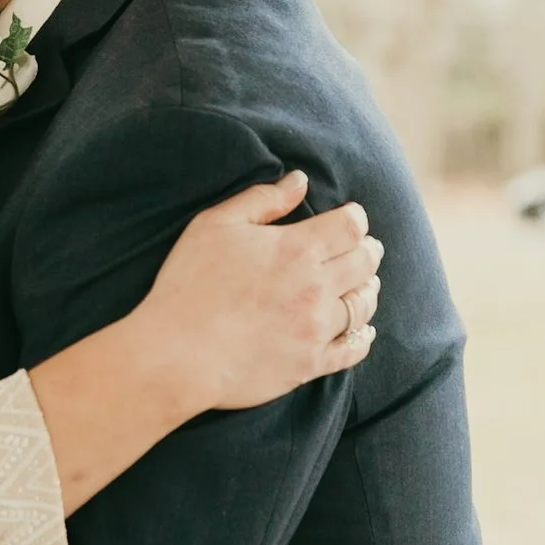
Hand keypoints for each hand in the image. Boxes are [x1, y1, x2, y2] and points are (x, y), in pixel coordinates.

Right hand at [135, 171, 380, 414]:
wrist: (177, 355)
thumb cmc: (189, 284)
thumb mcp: (215, 225)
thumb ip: (262, 199)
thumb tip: (300, 181)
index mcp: (297, 249)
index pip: (352, 226)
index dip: (356, 219)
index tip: (351, 220)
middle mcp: (316, 287)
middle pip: (366, 263)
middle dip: (368, 251)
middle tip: (365, 249)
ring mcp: (316, 328)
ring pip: (363, 305)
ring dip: (367, 290)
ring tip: (364, 285)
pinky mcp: (310, 363)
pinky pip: (353, 349)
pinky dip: (363, 337)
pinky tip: (362, 331)